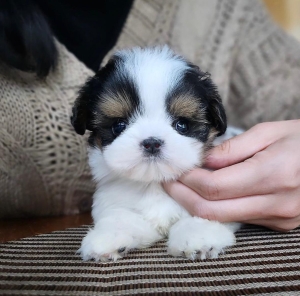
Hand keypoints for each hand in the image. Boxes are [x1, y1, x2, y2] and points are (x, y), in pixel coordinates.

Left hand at [164, 120, 299, 230]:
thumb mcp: (271, 132)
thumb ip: (234, 148)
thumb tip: (204, 161)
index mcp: (273, 173)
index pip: (214, 186)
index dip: (188, 180)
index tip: (175, 171)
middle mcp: (276, 202)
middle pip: (212, 210)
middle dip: (183, 197)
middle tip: (168, 184)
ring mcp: (279, 217)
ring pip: (223, 219)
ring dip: (197, 204)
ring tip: (181, 187)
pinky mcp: (280, 223)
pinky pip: (239, 218)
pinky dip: (217, 207)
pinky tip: (207, 193)